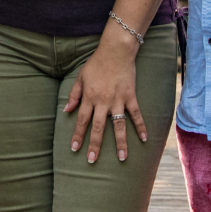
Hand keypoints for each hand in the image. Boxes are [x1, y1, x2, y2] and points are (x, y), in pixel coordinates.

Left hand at [64, 36, 146, 164]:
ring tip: (122, 158)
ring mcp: (118, 100)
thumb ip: (74, 95)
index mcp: (89, 97)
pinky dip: (140, 127)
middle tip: (92, 160)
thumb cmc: (96, 63)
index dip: (78, 135)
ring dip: (120, 143)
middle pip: (98, 127)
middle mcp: (103, 102)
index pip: (82, 120)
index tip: (75, 149)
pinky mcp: (130, 97)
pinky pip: (136, 115)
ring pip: (118, 125)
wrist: (116, 51)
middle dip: (95, 145)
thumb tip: (66, 110)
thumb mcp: (81, 77)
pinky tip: (144, 139)